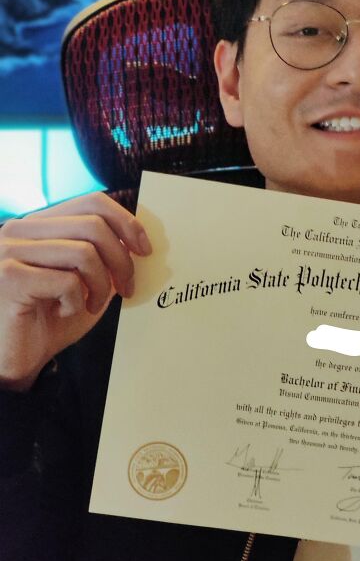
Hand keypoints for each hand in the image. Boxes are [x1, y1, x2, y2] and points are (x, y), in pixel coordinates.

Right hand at [0, 192, 151, 390]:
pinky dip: (77, 301)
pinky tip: (66, 311)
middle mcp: (21, 230)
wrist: (16, 359)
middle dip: (121, 260)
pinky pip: (66, 281)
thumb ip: (106, 256)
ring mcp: (10, 251)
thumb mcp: (87, 281)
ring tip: (93, 304)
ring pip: (83, 252)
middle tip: (127, 288)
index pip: (92, 201)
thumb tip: (138, 239)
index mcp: (40, 224)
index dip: (126, 222)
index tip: (144, 250)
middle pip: (94, 225)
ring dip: (101, 285)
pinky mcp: (9, 278)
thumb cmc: (52, 319)